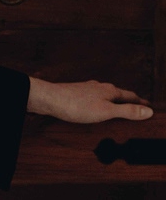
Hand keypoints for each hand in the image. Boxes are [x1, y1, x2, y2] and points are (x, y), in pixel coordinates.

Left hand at [27, 78, 153, 129]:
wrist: (51, 99)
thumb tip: (148, 111)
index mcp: (111, 92)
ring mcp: (89, 89)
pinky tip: (96, 105)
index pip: (131, 97)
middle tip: (137, 105)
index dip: (141, 103)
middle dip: (129, 100)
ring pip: (107, 94)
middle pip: (120, 94)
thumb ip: (127, 112)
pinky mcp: (78, 93)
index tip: (149, 106)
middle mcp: (101, 87)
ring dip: (115, 100)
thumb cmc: (77, 106)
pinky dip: (102, 101)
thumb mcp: (106, 112)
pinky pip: (95, 97)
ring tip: (119, 105)